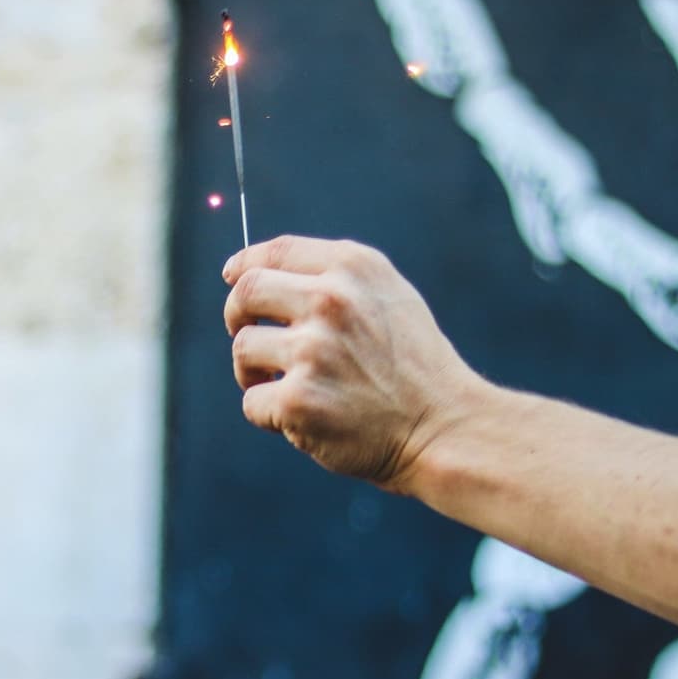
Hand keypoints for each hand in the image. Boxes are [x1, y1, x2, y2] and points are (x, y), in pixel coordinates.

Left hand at [222, 236, 483, 492]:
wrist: (444, 428)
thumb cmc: (414, 367)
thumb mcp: (389, 297)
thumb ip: (333, 278)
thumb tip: (252, 270)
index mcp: (353, 269)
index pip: (277, 250)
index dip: (245, 263)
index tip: (233, 276)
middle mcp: (331, 302)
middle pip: (246, 292)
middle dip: (236, 315)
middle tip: (247, 336)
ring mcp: (312, 351)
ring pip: (244, 348)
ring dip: (252, 371)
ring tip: (284, 385)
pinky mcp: (297, 401)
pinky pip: (252, 402)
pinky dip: (270, 415)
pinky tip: (302, 419)